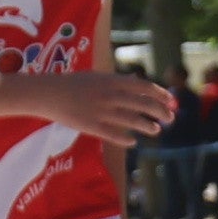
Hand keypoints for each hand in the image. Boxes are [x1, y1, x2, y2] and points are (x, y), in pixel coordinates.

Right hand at [29, 65, 175, 145]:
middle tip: (170, 118)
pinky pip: (114, 134)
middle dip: (161, 112)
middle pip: (144, 104)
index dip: (161, 94)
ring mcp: (101, 111)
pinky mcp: (91, 126)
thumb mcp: (97, 77)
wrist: (46, 94)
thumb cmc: (71, 84)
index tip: (171, 100)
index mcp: (112, 81)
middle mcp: (110, 95)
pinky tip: (133, 141)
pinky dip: (126, 139)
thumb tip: (138, 82)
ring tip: (155, 130)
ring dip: (148, 126)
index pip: (144, 87)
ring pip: (132, 120)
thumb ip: (118, 81)